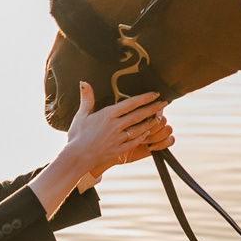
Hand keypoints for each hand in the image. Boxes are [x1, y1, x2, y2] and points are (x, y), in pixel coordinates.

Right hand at [52, 84, 173, 182]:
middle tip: (164, 103)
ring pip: (139, 129)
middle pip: (138, 115)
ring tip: (159, 118)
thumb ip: (87, 98)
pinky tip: (147, 133)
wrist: (76, 158)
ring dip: (150, 123)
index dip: (144, 98)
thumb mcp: (81, 115)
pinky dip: (142, 137)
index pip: (130, 104)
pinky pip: (134, 142)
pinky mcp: (119, 150)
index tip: (155, 94)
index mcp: (107, 115)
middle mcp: (115, 126)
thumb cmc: (77, 136)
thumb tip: (84, 82)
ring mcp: (118, 139)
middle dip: (153, 108)